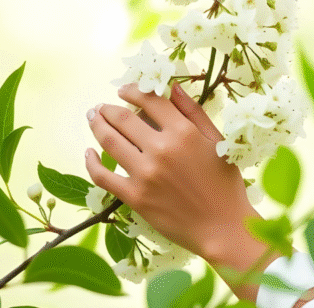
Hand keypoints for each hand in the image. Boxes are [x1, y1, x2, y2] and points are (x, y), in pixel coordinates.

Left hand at [84, 81, 256, 259]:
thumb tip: (172, 87)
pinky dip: (91, 162)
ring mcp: (145, 173)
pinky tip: (88, 153)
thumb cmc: (224, 183)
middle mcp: (161, 149)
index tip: (124, 90)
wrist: (221, 226)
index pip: (150, 101)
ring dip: (96, 126)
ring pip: (110, 141)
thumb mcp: (216, 140)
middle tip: (100, 107)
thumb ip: (194, 112)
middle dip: (108, 109)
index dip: (133, 91)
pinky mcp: (135, 196)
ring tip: (92, 119)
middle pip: (123, 119)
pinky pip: (103, 176)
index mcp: (184, 132)